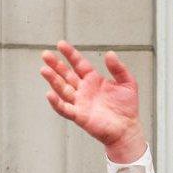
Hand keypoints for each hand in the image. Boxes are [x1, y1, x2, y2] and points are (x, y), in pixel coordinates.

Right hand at [40, 40, 144, 162]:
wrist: (128, 128)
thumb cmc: (127, 107)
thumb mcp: (128, 83)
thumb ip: (119, 68)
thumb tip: (110, 53)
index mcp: (93, 80)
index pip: (79, 64)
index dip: (70, 54)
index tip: (61, 44)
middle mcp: (83, 90)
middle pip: (66, 74)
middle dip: (56, 65)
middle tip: (46, 54)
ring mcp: (80, 102)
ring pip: (62, 89)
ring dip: (53, 80)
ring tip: (44, 69)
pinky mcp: (79, 115)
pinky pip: (65, 108)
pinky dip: (56, 102)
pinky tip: (49, 94)